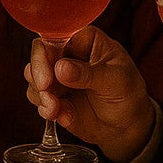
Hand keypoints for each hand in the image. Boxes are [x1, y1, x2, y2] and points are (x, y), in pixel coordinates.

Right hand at [25, 26, 156, 162]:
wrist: (127, 126)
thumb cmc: (128, 94)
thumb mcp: (116, 81)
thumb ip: (89, 74)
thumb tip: (61, 68)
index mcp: (85, 40)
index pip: (57, 35)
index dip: (45, 52)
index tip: (48, 75)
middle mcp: (68, 55)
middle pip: (39, 54)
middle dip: (38, 74)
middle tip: (46, 91)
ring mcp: (58, 77)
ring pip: (34, 77)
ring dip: (40, 94)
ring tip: (55, 109)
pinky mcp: (53, 97)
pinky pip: (38, 99)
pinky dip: (45, 109)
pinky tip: (62, 116)